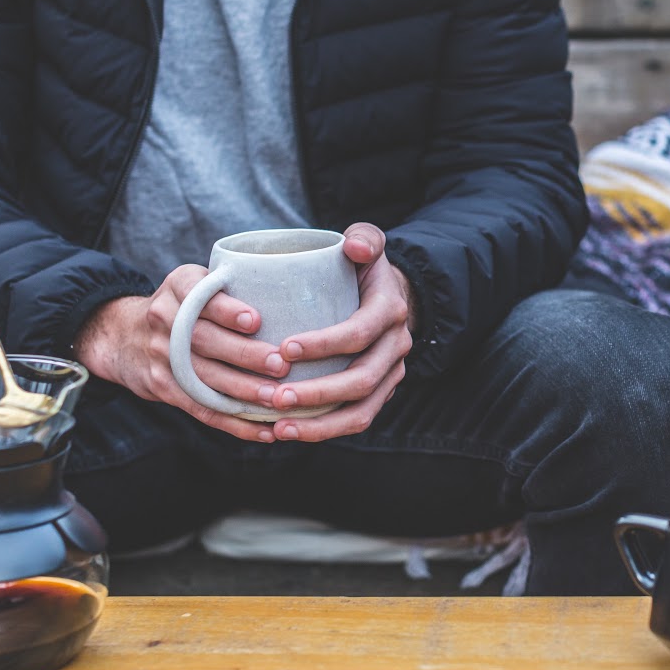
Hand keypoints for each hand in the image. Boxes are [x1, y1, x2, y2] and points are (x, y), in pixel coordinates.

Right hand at [74, 267, 288, 442]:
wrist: (122, 336)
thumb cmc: (182, 306)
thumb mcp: (194, 282)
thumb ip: (228, 287)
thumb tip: (288, 299)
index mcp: (178, 288)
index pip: (199, 297)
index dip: (226, 310)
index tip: (255, 321)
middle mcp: (165, 319)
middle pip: (204, 340)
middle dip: (244, 355)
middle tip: (279, 365)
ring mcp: (162, 356)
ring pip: (204, 378)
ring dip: (243, 391)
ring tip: (276, 398)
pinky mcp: (164, 387)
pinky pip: (201, 408)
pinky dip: (234, 423)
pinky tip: (264, 430)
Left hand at [262, 222, 414, 442]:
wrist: (388, 296)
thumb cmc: (362, 269)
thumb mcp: (368, 243)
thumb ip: (364, 237)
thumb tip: (353, 248)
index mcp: (390, 311)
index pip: (359, 333)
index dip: (324, 344)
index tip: (284, 347)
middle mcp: (396, 347)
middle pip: (361, 380)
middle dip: (317, 392)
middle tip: (274, 396)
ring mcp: (390, 375)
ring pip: (361, 411)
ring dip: (320, 424)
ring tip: (279, 426)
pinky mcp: (379, 394)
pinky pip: (356, 420)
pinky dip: (323, 431)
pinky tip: (286, 431)